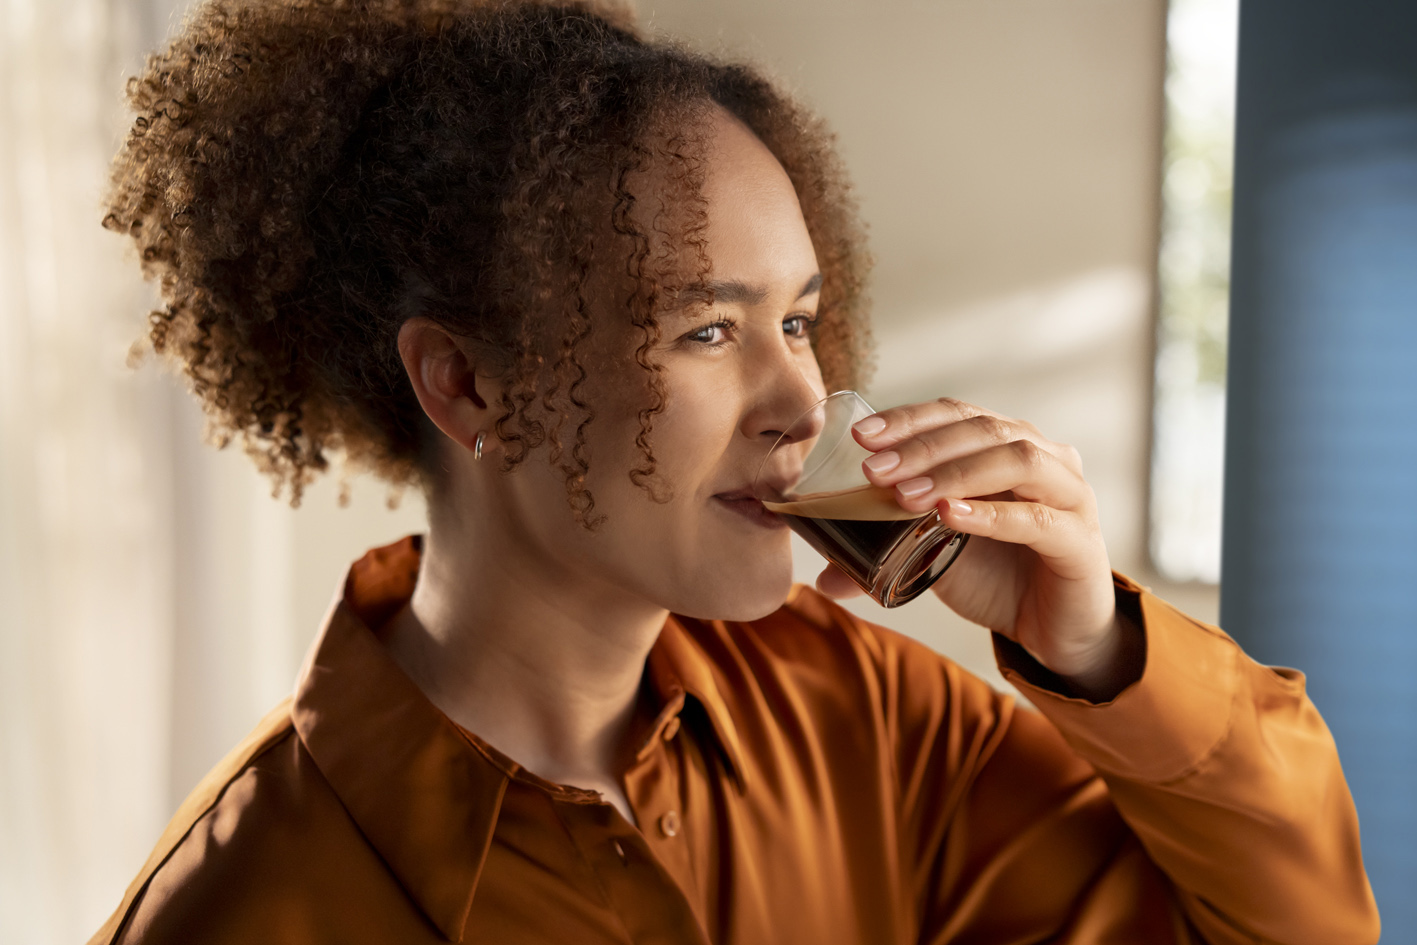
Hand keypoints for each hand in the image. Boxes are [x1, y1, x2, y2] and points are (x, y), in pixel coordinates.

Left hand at [814, 398, 1137, 698]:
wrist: (1056, 632)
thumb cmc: (999, 578)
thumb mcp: (936, 558)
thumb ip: (887, 554)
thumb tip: (823, 575)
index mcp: (1007, 446)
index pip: (956, 414)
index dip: (909, 420)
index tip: (862, 438)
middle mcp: (1045, 458)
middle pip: (982, 430)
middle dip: (922, 447)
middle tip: (872, 470)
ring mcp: (1069, 495)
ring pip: (1014, 461)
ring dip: (953, 473)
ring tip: (904, 494)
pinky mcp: (1080, 542)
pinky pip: (1036, 520)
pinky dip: (990, 515)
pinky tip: (951, 517)